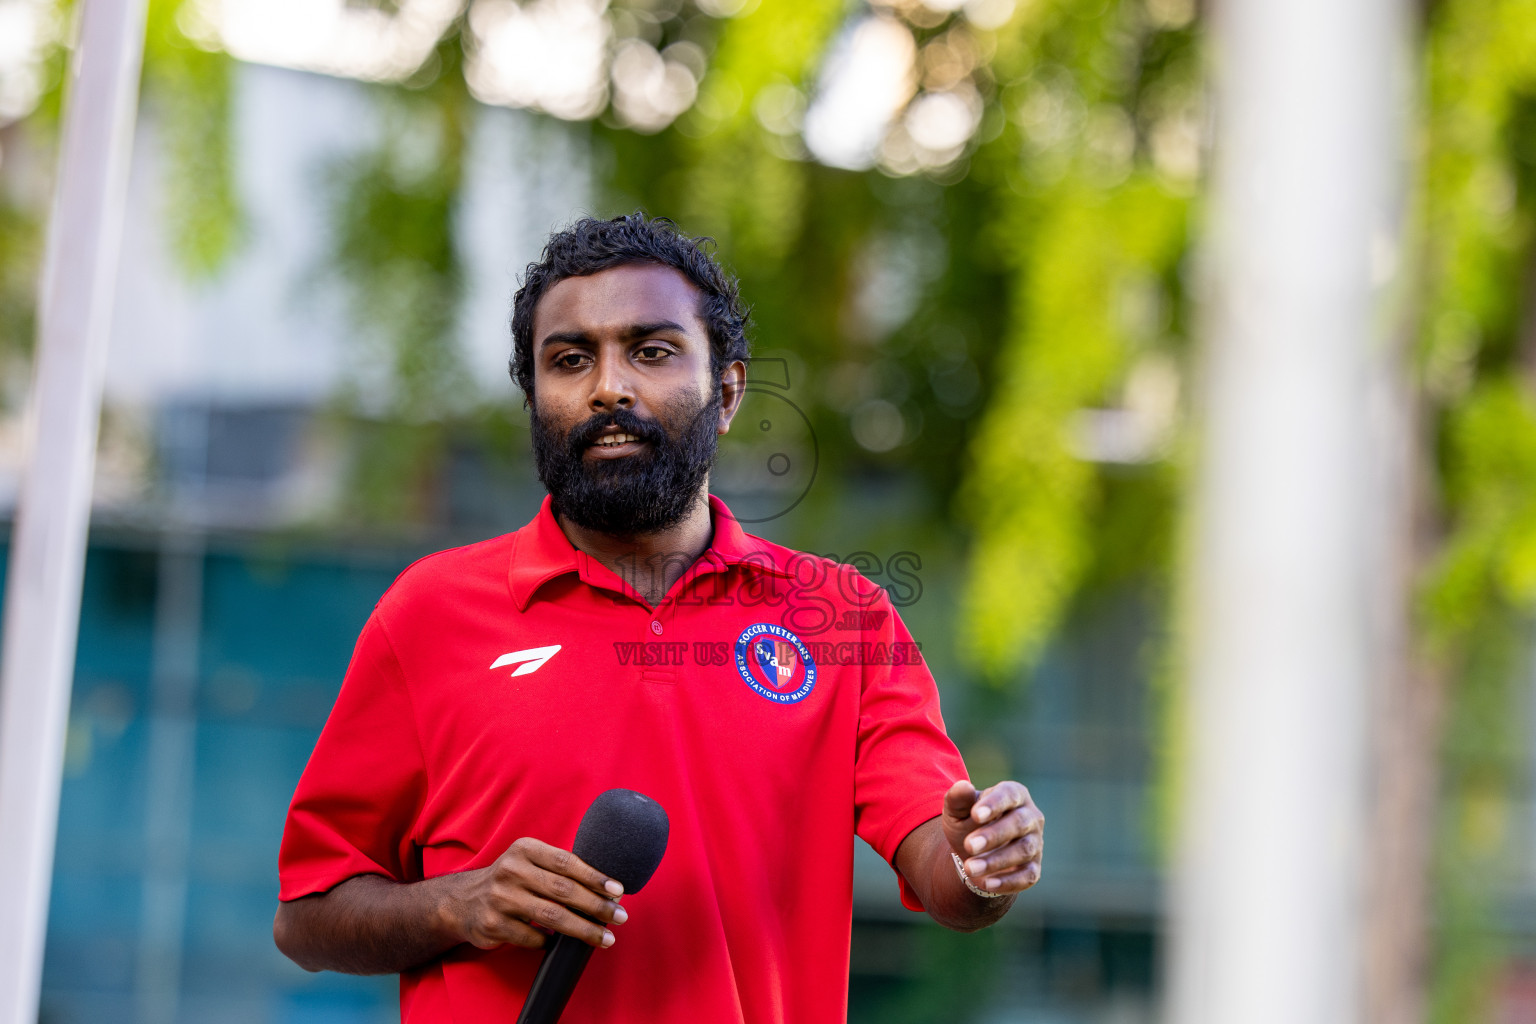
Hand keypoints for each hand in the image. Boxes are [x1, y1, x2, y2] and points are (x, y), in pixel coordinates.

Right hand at [441, 837, 628, 950]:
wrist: (461, 901)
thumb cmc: (510, 880)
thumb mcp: (529, 861)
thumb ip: (559, 869)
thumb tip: (607, 888)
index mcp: (525, 849)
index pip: (567, 862)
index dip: (595, 877)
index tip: (619, 891)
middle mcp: (511, 871)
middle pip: (563, 891)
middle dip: (596, 906)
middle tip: (620, 917)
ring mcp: (500, 898)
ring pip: (552, 917)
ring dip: (583, 929)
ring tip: (605, 938)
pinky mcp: (493, 925)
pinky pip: (533, 938)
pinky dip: (550, 943)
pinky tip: (560, 945)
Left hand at [941, 780, 1043, 895]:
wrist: (973, 852)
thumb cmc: (968, 822)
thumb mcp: (957, 810)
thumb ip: (957, 798)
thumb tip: (963, 786)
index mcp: (1014, 794)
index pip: (1009, 795)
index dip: (994, 804)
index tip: (975, 815)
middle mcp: (1030, 817)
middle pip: (1019, 823)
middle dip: (994, 835)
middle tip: (968, 845)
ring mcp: (1035, 843)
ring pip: (1023, 850)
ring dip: (996, 860)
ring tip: (970, 867)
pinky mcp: (1033, 868)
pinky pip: (1027, 876)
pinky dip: (1007, 881)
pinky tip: (986, 883)